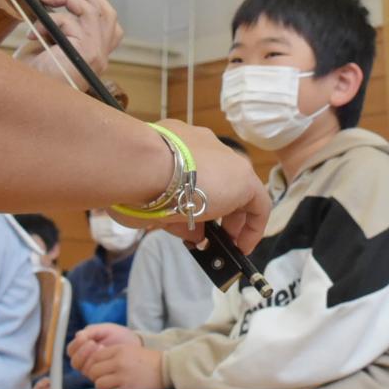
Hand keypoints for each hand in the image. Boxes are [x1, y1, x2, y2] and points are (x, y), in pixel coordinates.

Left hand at [18, 0, 123, 80]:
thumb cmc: (33, 76)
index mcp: (95, 56)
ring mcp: (97, 55)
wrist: (27, 97)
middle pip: (108, 12)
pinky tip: (33, 33)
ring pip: (93, 11)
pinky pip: (70, 22)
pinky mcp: (87, 53)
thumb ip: (59, 26)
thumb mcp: (49, 45)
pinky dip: (49, 21)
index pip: (111, 25)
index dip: (96, 2)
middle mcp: (101, 56)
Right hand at [66, 322, 137, 372]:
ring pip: (84, 370)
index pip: (71, 350)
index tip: (87, 338)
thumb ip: (92, 331)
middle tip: (94, 344)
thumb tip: (78, 335)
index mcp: (83, 349)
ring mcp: (95, 370)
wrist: (136, 345)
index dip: (76, 345)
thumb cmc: (119, 336)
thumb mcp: (106, 329)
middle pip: (75, 362)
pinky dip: (100, 365)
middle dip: (82, 353)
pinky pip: (96, 376)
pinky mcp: (105, 376)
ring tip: (102, 347)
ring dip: (90, 359)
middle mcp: (86, 362)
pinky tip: (108, 356)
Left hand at [82, 341, 166, 388]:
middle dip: (97, 377)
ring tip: (112, 386)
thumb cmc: (146, 360)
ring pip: (99, 385)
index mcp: (119, 350)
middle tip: (106, 379)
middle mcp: (119, 363)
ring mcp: (123, 377)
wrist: (167, 370)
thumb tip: (91, 364)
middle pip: (93, 372)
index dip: (95, 364)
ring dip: (104, 387)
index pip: (94, 357)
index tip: (102, 369)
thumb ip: (111, 354)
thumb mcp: (129, 350)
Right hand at [116, 120, 269, 253]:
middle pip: (216, 180)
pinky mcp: (244, 178)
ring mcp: (224, 158)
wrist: (145, 164)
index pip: (191, 171)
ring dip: (231, 218)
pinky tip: (242, 246)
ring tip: (226, 244)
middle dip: (215, 210)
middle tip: (210, 234)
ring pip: (234, 190)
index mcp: (175, 143)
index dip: (192, 197)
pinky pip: (257, 204)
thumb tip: (193, 233)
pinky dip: (252, 226)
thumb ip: (170, 214)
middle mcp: (202, 144)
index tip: (189, 219)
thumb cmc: (132, 180)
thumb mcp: (148, 199)